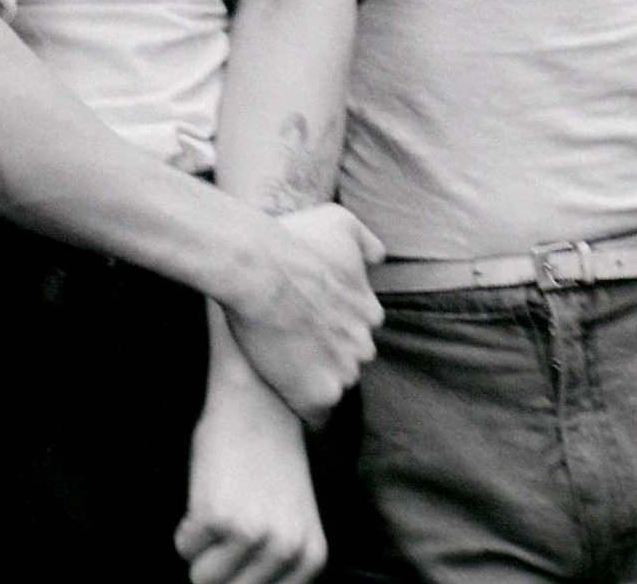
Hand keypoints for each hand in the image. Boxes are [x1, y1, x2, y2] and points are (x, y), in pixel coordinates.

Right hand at [177, 363, 325, 583]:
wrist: (259, 399)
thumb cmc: (270, 458)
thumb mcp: (291, 519)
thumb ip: (274, 562)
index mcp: (309, 556)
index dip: (242, 574)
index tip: (240, 549)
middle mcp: (285, 550)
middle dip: (221, 565)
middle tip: (229, 524)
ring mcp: (251, 534)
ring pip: (203, 578)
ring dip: (203, 547)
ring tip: (222, 506)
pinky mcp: (217, 516)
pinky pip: (184, 547)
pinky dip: (187, 525)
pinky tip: (209, 490)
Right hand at [227, 203, 383, 424]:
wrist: (257, 269)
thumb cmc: (293, 239)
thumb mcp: (339, 221)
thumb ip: (365, 240)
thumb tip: (378, 258)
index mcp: (369, 311)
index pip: (356, 328)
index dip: (328, 324)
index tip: (305, 318)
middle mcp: (363, 343)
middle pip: (347, 358)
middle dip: (324, 352)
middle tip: (291, 340)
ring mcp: (343, 372)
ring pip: (332, 384)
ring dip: (312, 378)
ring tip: (281, 365)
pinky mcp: (318, 395)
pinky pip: (317, 415)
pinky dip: (303, 407)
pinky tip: (284, 394)